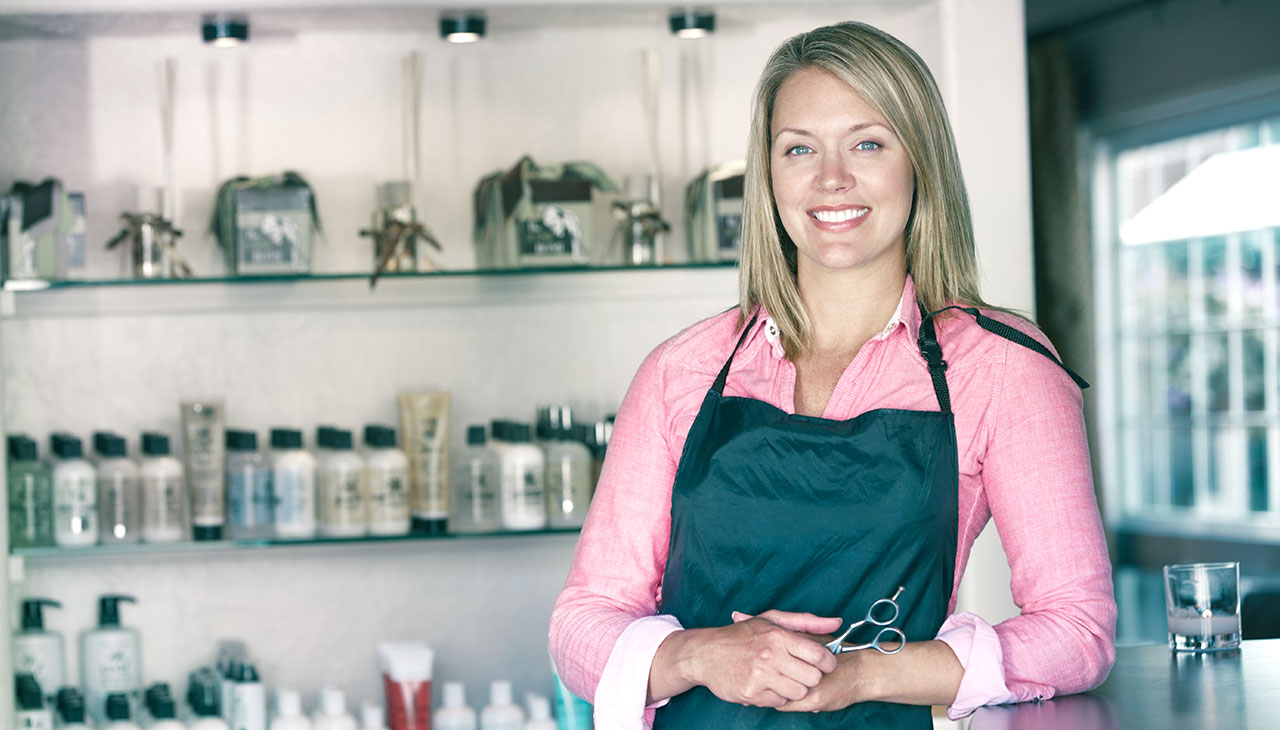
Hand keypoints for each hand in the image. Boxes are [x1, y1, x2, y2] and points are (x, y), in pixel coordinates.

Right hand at [731, 610, 874, 712]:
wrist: (705, 653)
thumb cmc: (741, 635)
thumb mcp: (771, 620)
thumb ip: (806, 622)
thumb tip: (836, 622)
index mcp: (778, 636)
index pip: (819, 655)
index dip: (828, 662)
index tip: (824, 664)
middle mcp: (770, 656)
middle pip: (812, 677)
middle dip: (810, 676)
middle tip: (799, 671)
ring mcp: (760, 676)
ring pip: (799, 693)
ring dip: (794, 688)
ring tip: (781, 678)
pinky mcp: (751, 693)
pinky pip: (779, 702)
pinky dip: (776, 696)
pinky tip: (766, 684)